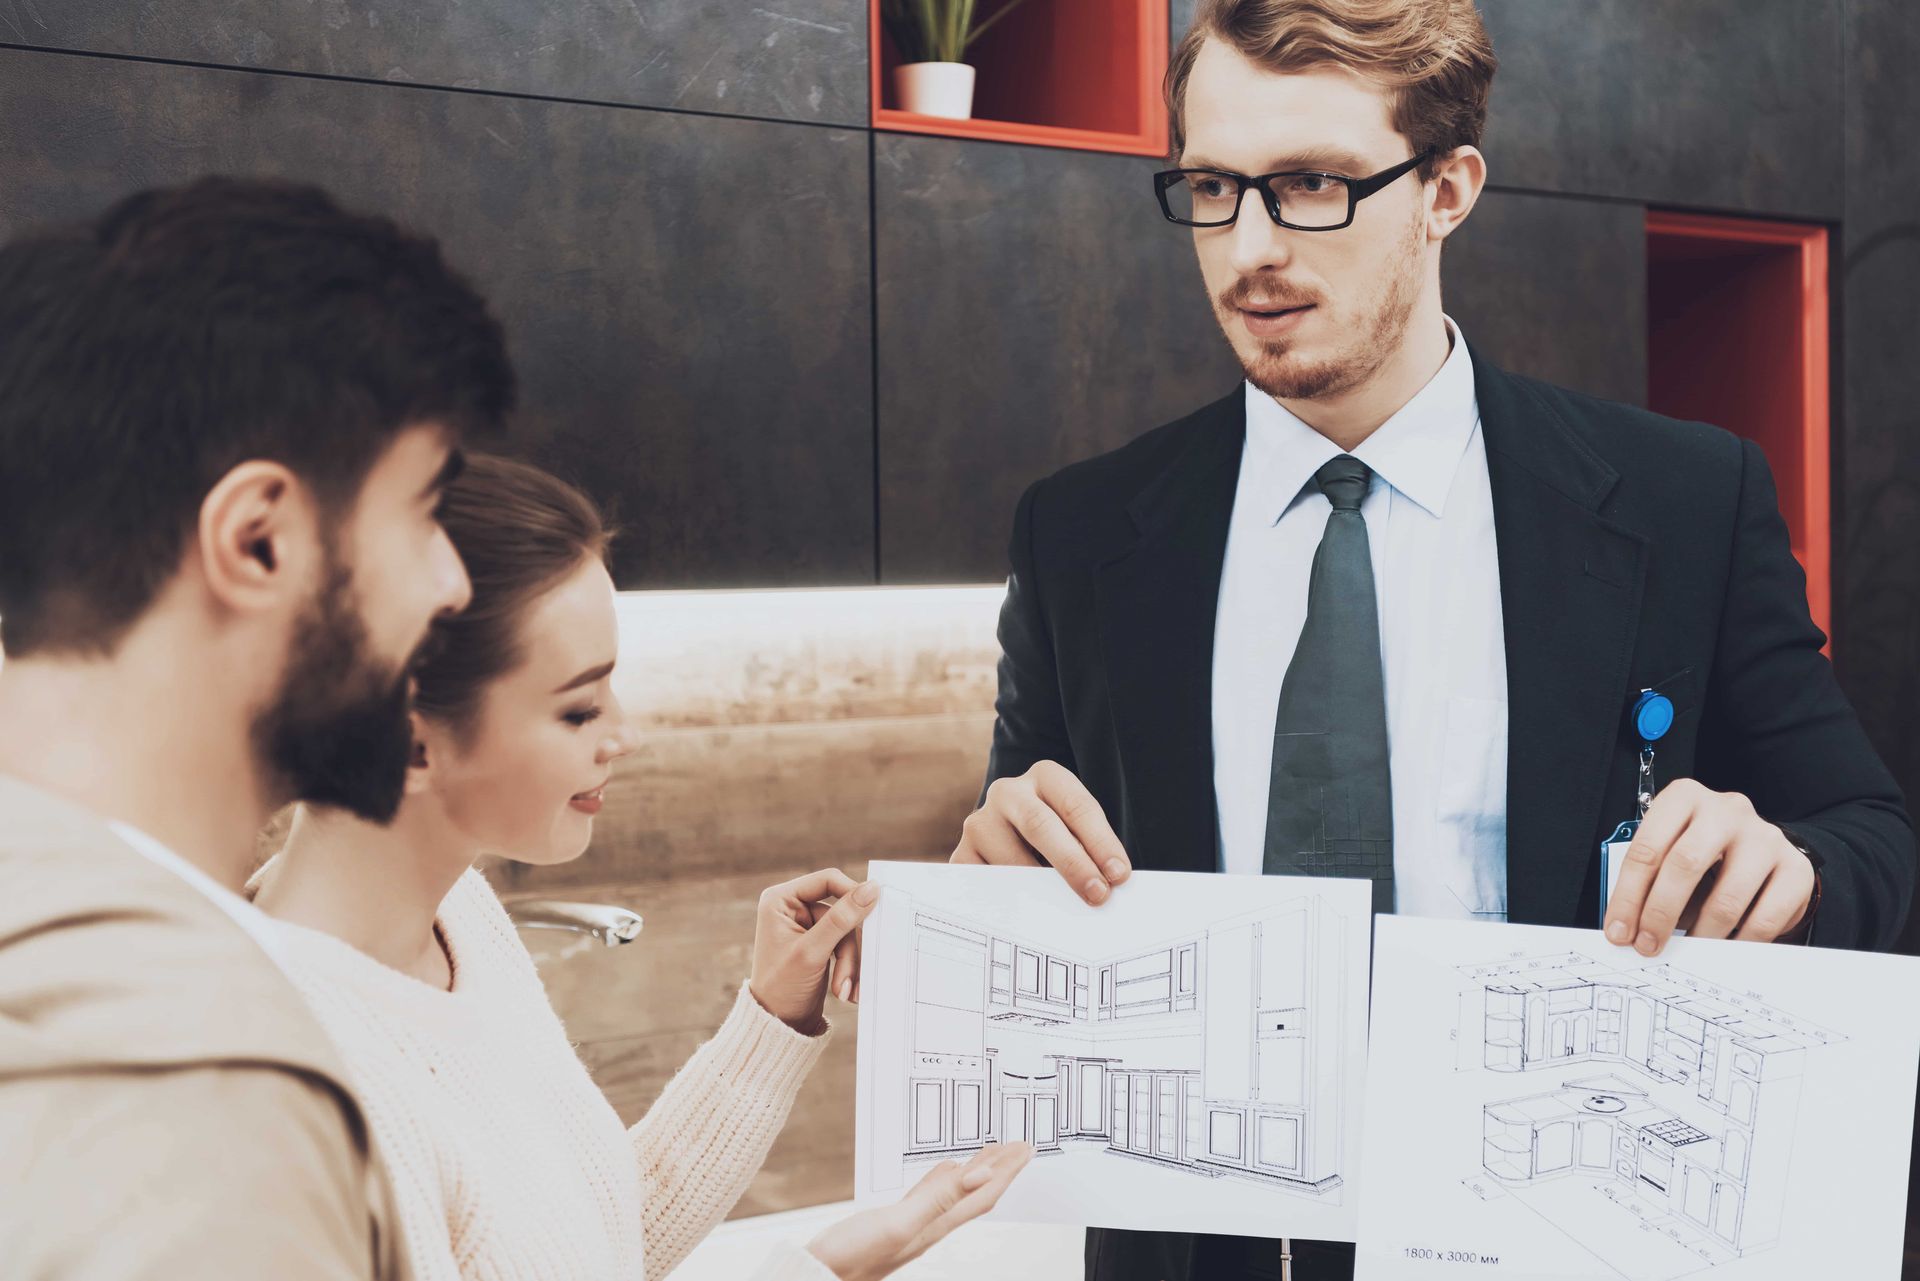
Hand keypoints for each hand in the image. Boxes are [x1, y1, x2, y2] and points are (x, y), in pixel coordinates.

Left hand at [748, 868, 879, 1033]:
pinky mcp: (819, 944)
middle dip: (849, 946)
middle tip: (851, 973)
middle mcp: (792, 908)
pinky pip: (845, 945)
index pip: (828, 881)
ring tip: (845, 990)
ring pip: (847, 931)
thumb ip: (842, 919)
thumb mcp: (813, 952)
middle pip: (842, 910)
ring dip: (851, 962)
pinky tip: (846, 989)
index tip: (874, 912)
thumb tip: (872, 888)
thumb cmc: (782, 988)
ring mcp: (807, 926)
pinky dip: (849, 966)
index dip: (852, 893)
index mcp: (781, 900)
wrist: (777, 1026)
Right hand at [806, 1143, 1033, 1280]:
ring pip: (956, 1192)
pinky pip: (930, 1195)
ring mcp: (913, 1223)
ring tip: (992, 1153)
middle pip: (976, 1192)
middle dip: (1000, 1168)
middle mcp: (930, 1225)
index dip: (1007, 1171)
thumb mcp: (898, 1224)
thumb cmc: (851, 1259)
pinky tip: (945, 1171)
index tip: (1026, 1149)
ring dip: (977, 1171)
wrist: (815, 1274)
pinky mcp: (894, 1221)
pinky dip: (944, 1179)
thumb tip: (979, 1177)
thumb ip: (938, 1199)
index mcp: (935, 1225)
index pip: (983, 1194)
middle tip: (1020, 1146)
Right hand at [951, 760, 1130, 905]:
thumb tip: (1105, 890)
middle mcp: (1008, 792)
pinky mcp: (962, 855)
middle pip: (1039, 824)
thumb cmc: (1058, 837)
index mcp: (1045, 777)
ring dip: (1040, 890)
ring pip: (1010, 860)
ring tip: (1064, 912)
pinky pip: (984, 884)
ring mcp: (979, 823)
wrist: (1012, 837)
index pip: (1076, 806)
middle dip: (1072, 862)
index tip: (1118, 875)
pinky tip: (1026, 918)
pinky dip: (1008, 904)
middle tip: (1097, 894)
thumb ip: (1089, 851)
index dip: (1100, 841)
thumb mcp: (1076, 831)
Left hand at [1604, 779, 1816, 955]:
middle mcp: (1727, 810)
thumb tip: (1627, 930)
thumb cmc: (1702, 851)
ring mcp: (1765, 837)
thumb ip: (1648, 882)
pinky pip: (1765, 918)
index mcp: (1685, 797)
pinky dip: (1740, 942)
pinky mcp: (1796, 868)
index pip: (1647, 848)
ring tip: (1687, 951)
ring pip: (1727, 898)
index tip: (1619, 932)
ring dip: (1700, 935)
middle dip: (1659, 913)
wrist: (1760, 848)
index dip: (1628, 896)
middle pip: (1685, 864)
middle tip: (1648, 946)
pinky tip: (1724, 949)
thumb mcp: (1669, 851)